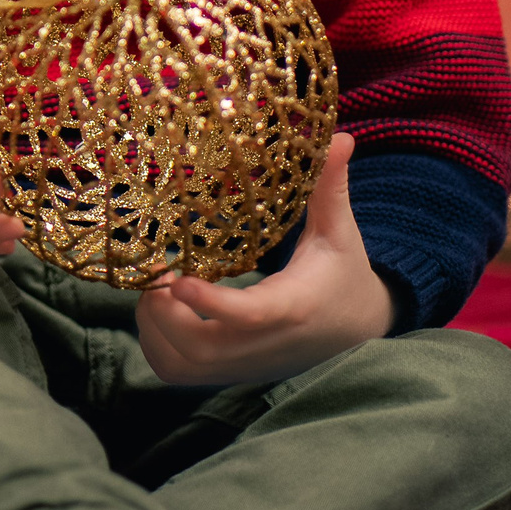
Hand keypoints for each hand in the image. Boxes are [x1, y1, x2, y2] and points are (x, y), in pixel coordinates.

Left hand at [134, 132, 394, 385]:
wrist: (356, 332)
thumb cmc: (342, 275)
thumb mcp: (340, 232)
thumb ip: (330, 187)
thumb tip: (339, 135)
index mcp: (293, 307)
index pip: (249, 315)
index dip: (210, 302)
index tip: (178, 277)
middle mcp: (265, 344)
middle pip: (201, 348)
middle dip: (164, 314)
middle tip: (155, 271)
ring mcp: (243, 365)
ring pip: (182, 366)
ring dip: (155, 328)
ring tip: (157, 286)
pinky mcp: (228, 374)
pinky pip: (177, 373)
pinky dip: (155, 345)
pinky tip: (161, 308)